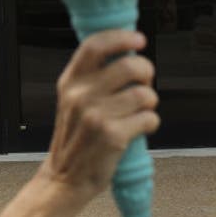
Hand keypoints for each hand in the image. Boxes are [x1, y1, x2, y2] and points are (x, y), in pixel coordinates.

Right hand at [38, 30, 159, 199]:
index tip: (139, 40)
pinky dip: (151, 124)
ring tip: (140, 112)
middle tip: (145, 85)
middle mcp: (80, 96)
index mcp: (70, 82)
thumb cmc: (77, 137)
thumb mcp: (73, 100)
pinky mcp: (112, 136)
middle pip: (130, 66)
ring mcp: (95, 116)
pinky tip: (140, 129)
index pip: (95, 45)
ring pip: (144, 94)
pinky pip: (149, 118)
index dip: (122, 38)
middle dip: (147, 73)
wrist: (64, 179)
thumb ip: (94, 77)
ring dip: (150, 103)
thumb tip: (130, 52)